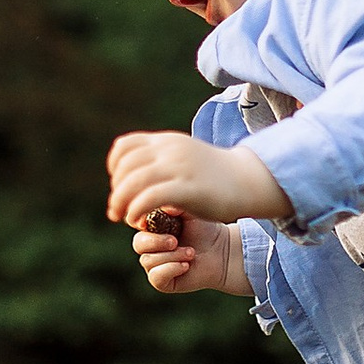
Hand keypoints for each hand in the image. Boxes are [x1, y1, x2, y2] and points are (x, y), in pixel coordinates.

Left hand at [105, 129, 289, 230]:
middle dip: (116, 191)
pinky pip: (149, 197)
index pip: (125, 146)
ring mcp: (179, 167)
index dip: (114, 168)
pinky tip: (138, 221)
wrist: (249, 181)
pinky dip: (136, 210)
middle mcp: (170, 150)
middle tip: (117, 210)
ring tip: (123, 218)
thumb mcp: (185, 159)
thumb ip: (162, 162)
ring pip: (132, 181)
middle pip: (125, 166)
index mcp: (167, 142)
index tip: (119, 186)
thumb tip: (137, 176)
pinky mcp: (187, 188)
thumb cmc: (217, 176)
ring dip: (120, 202)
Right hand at [130, 210, 249, 300]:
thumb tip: (158, 205)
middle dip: (156, 242)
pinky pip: (156, 276)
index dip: (144, 224)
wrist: (221, 251)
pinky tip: (186, 265)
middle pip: (138, 244)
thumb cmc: (204, 229)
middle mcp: (150, 247)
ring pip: (148, 260)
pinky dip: (171, 269)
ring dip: (171, 256)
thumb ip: (173, 204)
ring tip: (191, 253)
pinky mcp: (162, 281)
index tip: (161, 222)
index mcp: (151, 228)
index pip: (136, 225)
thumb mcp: (188, 211)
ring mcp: (154, 265)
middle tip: (175, 241)